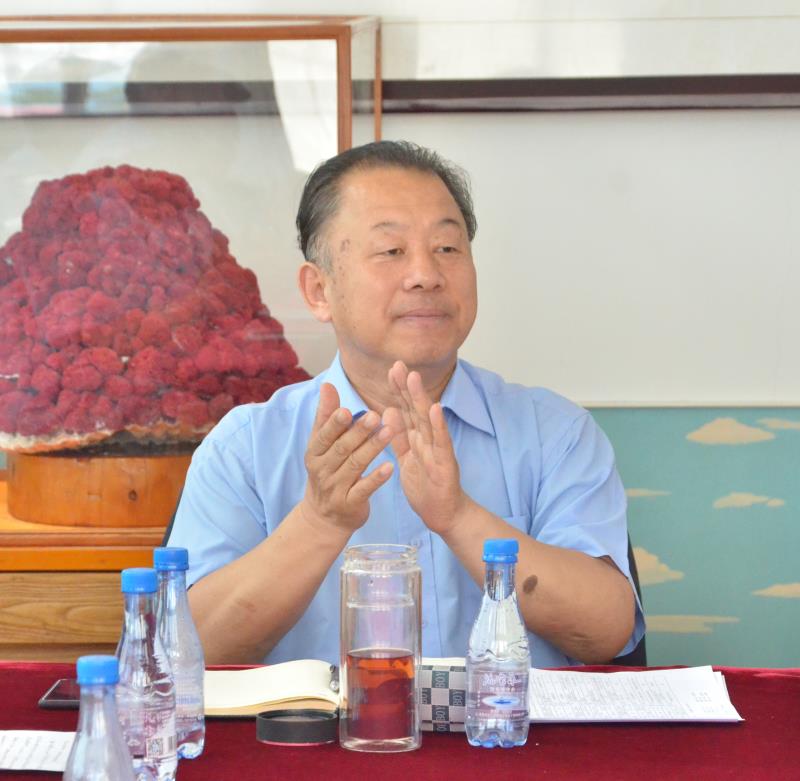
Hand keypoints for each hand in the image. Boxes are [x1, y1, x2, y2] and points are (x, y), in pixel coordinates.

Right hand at [301, 383, 393, 534]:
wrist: (324, 517)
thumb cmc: (327, 471)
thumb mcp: (321, 445)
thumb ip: (326, 416)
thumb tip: (327, 385)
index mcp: (315, 452)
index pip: (324, 435)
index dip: (335, 423)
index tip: (349, 410)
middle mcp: (322, 470)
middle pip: (342, 449)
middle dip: (359, 432)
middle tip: (376, 415)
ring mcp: (336, 488)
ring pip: (355, 465)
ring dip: (372, 448)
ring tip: (390, 432)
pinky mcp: (350, 503)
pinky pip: (365, 489)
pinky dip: (377, 478)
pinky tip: (390, 466)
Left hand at [382, 361, 465, 533]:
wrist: (443, 514)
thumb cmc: (426, 487)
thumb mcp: (406, 458)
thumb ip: (398, 436)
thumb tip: (387, 410)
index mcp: (417, 438)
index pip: (406, 410)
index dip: (398, 390)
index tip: (391, 369)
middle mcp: (428, 439)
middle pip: (415, 409)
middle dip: (406, 387)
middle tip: (398, 364)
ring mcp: (438, 450)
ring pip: (427, 420)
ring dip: (421, 398)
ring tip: (414, 379)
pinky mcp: (445, 463)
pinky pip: (441, 443)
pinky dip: (439, 425)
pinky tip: (436, 409)